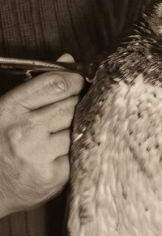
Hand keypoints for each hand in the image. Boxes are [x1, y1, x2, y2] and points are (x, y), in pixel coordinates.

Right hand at [0, 55, 83, 219]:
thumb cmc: (1, 145)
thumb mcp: (9, 110)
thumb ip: (38, 86)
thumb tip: (68, 59)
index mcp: (9, 110)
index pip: (55, 83)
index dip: (73, 79)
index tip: (78, 82)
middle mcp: (23, 131)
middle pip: (71, 104)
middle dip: (76, 105)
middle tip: (69, 113)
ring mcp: (39, 154)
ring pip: (78, 127)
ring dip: (76, 128)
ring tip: (59, 136)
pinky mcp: (54, 175)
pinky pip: (79, 151)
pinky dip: (76, 149)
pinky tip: (61, 153)